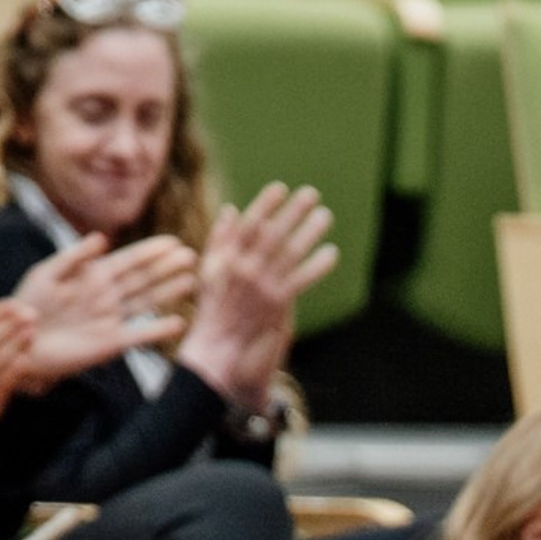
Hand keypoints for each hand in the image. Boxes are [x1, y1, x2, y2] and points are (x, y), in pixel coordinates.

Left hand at [13, 233, 195, 388]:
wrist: (22, 343)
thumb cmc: (29, 304)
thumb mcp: (47, 273)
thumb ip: (74, 257)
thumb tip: (103, 239)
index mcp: (93, 275)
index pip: (128, 260)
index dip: (151, 251)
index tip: (173, 242)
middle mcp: (107, 296)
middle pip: (143, 279)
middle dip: (167, 268)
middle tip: (191, 256)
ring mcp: (112, 319)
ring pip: (146, 302)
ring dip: (168, 292)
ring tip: (191, 282)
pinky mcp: (111, 344)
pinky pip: (140, 336)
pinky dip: (158, 330)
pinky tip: (178, 323)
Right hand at [174, 183, 337, 408]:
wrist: (217, 351)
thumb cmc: (212, 311)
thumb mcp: (209, 271)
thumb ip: (220, 240)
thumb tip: (232, 209)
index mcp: (228, 258)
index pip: (249, 224)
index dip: (265, 204)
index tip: (281, 188)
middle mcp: (245, 268)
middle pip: (273, 232)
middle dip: (293, 211)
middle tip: (311, 194)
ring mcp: (262, 286)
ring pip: (290, 252)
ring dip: (309, 231)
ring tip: (325, 216)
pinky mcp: (276, 305)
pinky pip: (301, 279)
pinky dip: (317, 265)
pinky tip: (331, 253)